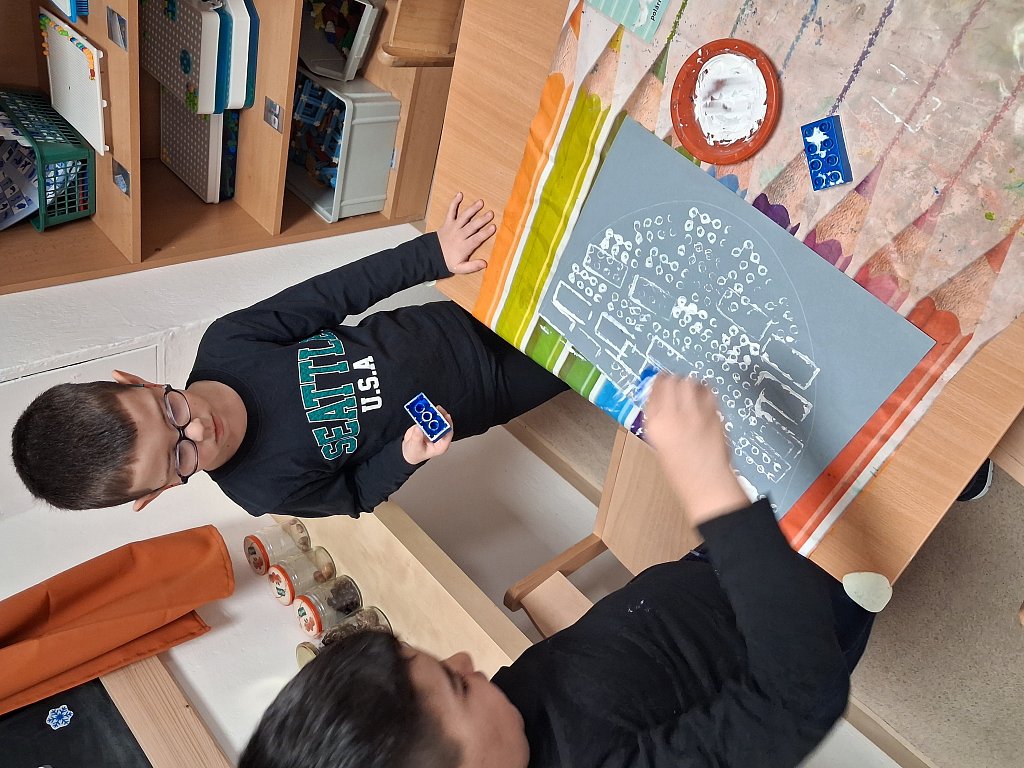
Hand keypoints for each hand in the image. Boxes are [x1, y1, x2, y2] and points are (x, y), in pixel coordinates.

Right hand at [402, 405, 454, 463]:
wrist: (408, 451)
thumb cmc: (414, 453)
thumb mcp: (415, 448)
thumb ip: (417, 439)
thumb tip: (419, 428)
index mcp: (441, 445)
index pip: (448, 434)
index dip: (448, 425)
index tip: (445, 418)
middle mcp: (439, 437)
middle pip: (443, 425)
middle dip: (440, 416)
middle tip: (436, 410)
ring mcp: (433, 430)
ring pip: (437, 419)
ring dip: (434, 412)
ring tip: (430, 406)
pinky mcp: (427, 424)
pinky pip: (428, 417)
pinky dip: (427, 412)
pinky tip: (424, 407)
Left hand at [436, 192, 495, 274]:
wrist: (432, 255)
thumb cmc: (449, 261)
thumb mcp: (460, 268)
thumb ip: (472, 266)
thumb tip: (485, 264)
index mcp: (464, 246)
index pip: (476, 239)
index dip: (485, 233)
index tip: (493, 227)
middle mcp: (459, 235)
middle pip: (472, 226)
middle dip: (481, 219)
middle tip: (490, 213)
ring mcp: (453, 227)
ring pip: (464, 217)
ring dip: (472, 209)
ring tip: (480, 202)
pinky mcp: (447, 222)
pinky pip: (451, 211)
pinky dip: (454, 202)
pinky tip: (460, 194)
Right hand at [643, 375, 748, 524]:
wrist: (706, 482)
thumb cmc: (681, 470)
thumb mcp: (659, 442)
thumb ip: (658, 419)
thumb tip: (660, 400)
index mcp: (655, 425)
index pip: (652, 391)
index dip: (657, 384)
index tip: (660, 383)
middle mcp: (673, 416)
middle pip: (670, 381)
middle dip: (672, 380)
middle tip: (674, 384)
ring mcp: (694, 414)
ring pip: (688, 382)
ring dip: (687, 382)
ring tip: (688, 390)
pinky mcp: (713, 414)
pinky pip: (706, 391)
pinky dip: (703, 389)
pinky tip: (701, 397)